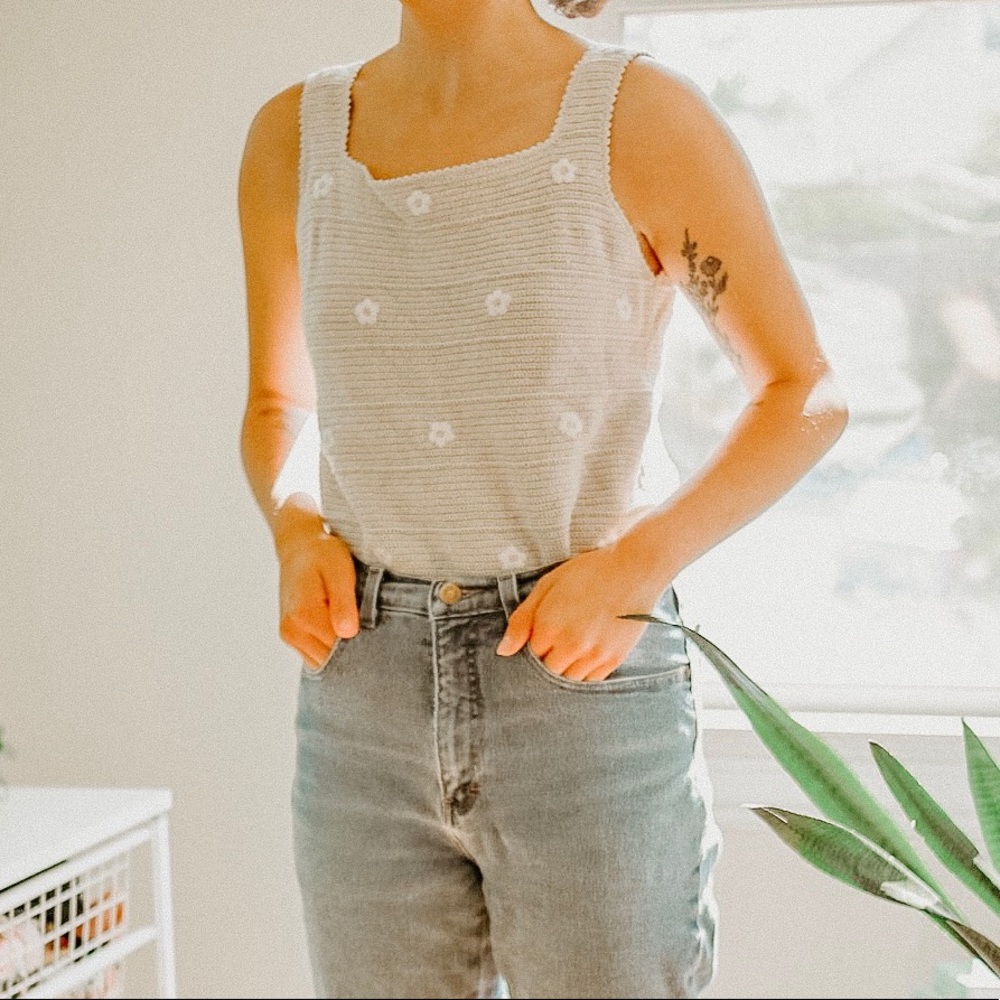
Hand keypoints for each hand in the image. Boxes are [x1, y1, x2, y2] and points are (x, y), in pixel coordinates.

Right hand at [274, 511, 359, 669]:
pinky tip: (342, 628)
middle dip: (352, 651)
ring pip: (322, 661)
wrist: (299, 546)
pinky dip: (330, 648)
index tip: (377, 634)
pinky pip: (315, 655)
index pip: (338, 650)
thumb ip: (343, 603)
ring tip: (354, 625)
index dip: (361, 646)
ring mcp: (289, 636)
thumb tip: (348, 634)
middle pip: (329, 660)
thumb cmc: (323, 554)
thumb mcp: (339, 571)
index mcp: (304, 616)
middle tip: (371, 631)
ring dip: (341, 651)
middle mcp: (292, 631)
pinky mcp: (291, 636)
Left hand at [495, 541, 669, 681]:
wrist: (634, 570)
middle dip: (548, 659)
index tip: (540, 636)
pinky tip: (587, 652)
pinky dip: (584, 671)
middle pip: (548, 671)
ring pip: (569, 679)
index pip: (529, 655)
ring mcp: (594, 655)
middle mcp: (570, 646)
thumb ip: (522, 619)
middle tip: (558, 639)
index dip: (532, 646)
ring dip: (566, 667)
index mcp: (549, 627)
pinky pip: (591, 680)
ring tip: (573, 644)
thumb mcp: (548, 584)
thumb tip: (503, 651)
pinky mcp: (614, 660)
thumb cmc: (588, 572)